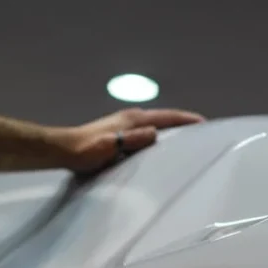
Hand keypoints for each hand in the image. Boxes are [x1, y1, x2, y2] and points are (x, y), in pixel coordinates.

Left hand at [67, 108, 204, 172]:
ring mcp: (124, 125)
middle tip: (202, 132)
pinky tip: (160, 148)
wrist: (63, 151)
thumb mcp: (108, 145)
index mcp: (131, 119)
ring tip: (187, 140)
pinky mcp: (119, 135)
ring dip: (171, 130)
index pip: (165, 117)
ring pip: (155, 125)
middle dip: (182, 122)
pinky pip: (146, 133)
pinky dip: (159, 136)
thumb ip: (130, 139)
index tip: (204, 123)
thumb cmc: (84, 150)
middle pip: (163, 118)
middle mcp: (130, 118)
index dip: (185, 119)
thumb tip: (155, 133)